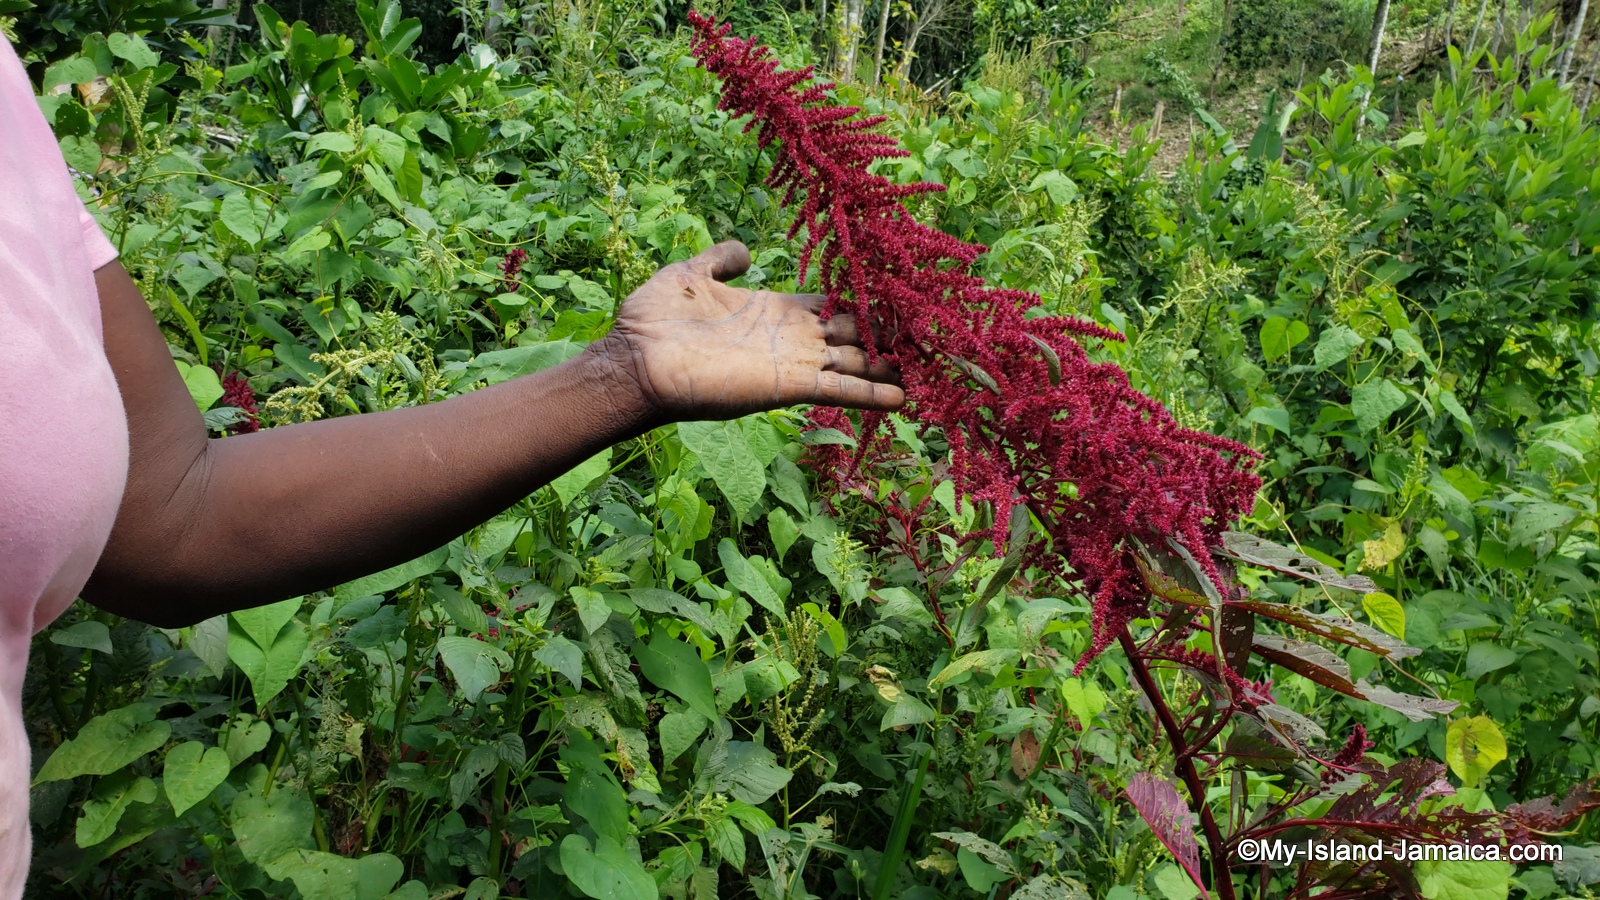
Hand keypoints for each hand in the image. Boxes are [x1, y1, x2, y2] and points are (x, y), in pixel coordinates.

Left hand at [587, 240, 904, 424]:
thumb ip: (720, 260)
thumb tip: (742, 250)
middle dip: (884, 336)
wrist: (636, 361)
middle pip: (850, 336)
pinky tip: (902, 396)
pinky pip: (838, 390)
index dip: (858, 304)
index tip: (892, 300)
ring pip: (852, 364)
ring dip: (887, 366)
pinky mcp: (788, 387)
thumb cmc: (654, 319)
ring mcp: (791, 363)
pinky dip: (870, 394)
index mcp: (771, 309)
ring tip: (926, 368)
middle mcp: (789, 338)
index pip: (828, 306)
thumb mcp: (690, 274)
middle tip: (924, 336)